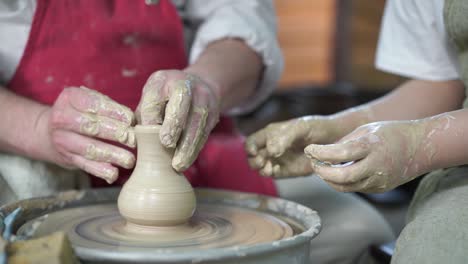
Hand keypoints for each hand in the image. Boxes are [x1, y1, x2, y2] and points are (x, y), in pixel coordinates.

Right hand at [40, 86, 135, 182]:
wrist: (48, 132)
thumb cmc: (80, 113)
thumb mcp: (89, 101)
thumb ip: (109, 106)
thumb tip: (134, 119)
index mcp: (70, 98)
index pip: (93, 104)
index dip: (114, 112)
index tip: (130, 120)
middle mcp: (62, 119)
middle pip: (91, 126)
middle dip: (115, 133)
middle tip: (133, 139)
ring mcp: (63, 140)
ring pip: (89, 148)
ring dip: (111, 155)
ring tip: (129, 160)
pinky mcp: (67, 158)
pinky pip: (85, 165)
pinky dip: (100, 170)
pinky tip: (113, 174)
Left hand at [136, 70, 219, 170]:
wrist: (197, 85)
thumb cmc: (165, 97)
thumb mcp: (150, 98)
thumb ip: (144, 116)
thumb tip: (135, 141)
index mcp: (162, 81)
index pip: (154, 99)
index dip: (152, 117)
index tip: (147, 132)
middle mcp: (185, 86)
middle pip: (181, 104)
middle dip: (174, 124)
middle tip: (166, 144)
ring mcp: (203, 98)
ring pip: (196, 121)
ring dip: (187, 144)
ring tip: (178, 164)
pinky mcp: (213, 113)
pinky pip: (204, 132)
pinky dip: (195, 148)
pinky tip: (186, 161)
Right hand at [245, 116, 343, 177]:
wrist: (333, 140)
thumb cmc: (315, 128)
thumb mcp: (300, 128)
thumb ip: (284, 138)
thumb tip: (271, 150)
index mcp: (271, 134)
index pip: (252, 142)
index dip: (250, 148)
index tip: (256, 151)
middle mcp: (271, 148)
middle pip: (252, 157)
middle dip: (254, 161)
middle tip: (263, 161)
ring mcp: (278, 160)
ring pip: (261, 168)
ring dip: (262, 169)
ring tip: (269, 168)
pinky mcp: (287, 171)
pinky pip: (273, 174)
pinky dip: (272, 173)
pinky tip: (277, 170)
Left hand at [304, 120, 426, 192]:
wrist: (420, 147)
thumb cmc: (390, 133)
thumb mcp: (366, 129)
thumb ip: (344, 142)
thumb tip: (322, 153)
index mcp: (372, 146)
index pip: (341, 152)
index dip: (321, 153)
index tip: (309, 149)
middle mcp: (376, 165)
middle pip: (342, 177)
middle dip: (322, 172)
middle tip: (312, 163)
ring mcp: (379, 180)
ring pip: (346, 187)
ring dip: (328, 180)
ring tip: (320, 168)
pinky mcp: (380, 189)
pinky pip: (355, 188)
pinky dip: (341, 182)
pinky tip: (334, 173)